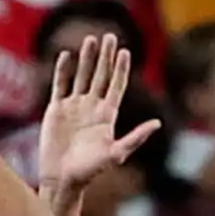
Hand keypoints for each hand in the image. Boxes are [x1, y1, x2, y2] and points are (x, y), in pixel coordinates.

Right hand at [36, 33, 160, 195]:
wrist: (62, 179)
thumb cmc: (90, 171)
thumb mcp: (115, 154)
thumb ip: (135, 138)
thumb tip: (158, 123)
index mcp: (107, 116)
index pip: (116, 86)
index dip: (120, 68)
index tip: (125, 50)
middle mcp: (92, 108)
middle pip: (100, 76)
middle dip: (105, 57)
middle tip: (109, 36)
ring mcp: (74, 108)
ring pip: (82, 77)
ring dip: (86, 59)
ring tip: (91, 39)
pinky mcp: (56, 110)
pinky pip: (60, 85)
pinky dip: (63, 71)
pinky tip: (66, 55)